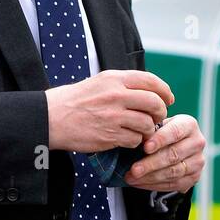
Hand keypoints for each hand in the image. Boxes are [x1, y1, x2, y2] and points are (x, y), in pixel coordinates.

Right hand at [46, 70, 171, 152]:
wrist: (51, 118)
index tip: (168, 98)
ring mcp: (114, 116)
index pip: (151, 81)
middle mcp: (116, 95)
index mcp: (114, 79)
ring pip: (147, 123)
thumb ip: (122, 85)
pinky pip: (135, 139)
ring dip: (148, 129)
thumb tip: (148, 91)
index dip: (164, 91)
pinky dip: (135, 141)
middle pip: (154, 102)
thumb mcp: (98, 82)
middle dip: (161, 112)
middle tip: (158, 117)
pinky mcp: (110, 135)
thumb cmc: (74, 101)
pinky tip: (127, 138)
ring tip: (140, 130)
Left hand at [123, 115, 203, 192]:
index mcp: (189, 125)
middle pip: (173, 155)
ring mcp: (198, 162)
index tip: (145, 148)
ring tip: (132, 178)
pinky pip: (174, 184)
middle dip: (151, 164)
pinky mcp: (194, 177)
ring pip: (173, 172)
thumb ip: (150, 131)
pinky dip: (155, 185)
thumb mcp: (158, 125)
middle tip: (134, 170)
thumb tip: (135, 140)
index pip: (175, 132)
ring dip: (150, 177)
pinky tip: (141, 183)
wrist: (176, 145)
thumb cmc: (162, 133)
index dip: (160, 140)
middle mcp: (197, 143)